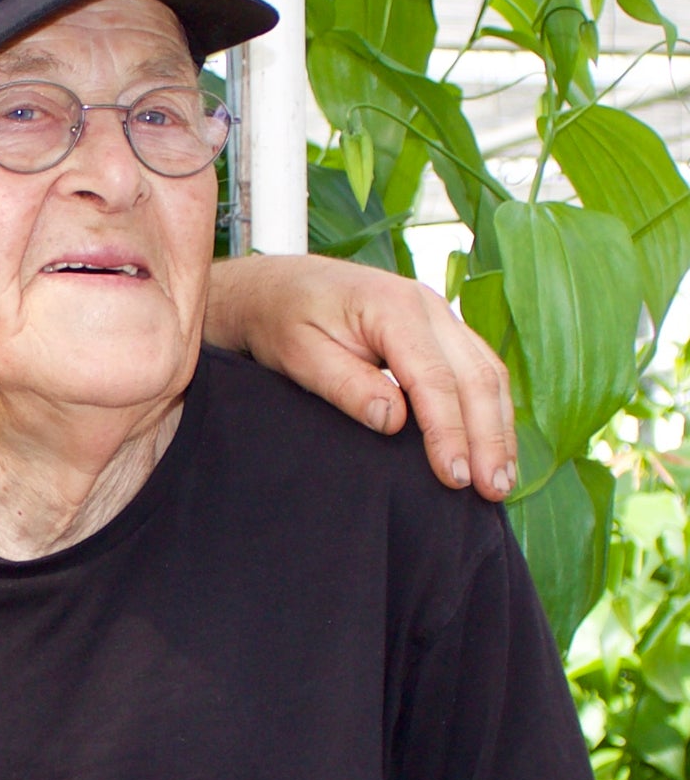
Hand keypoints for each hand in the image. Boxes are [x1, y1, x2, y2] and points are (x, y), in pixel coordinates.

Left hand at [205, 255, 517, 499]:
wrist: (279, 286)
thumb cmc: (283, 319)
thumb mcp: (299, 354)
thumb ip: (345, 384)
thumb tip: (393, 421)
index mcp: (392, 308)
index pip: (434, 379)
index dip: (449, 433)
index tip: (455, 477)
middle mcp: (427, 307)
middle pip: (475, 377)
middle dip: (488, 439)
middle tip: (491, 493)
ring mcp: (438, 316)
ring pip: (488, 374)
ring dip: (499, 430)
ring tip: (500, 482)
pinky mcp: (440, 331)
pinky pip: (479, 370)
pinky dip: (491, 411)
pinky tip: (492, 448)